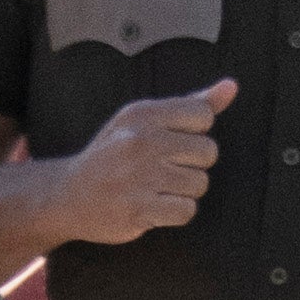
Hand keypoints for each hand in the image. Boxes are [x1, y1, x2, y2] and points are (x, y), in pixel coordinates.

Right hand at [46, 79, 234, 245]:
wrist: (67, 195)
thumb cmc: (115, 154)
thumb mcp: (144, 121)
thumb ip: (192, 104)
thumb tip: (232, 86)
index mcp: (142, 114)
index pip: (203, 115)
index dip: (195, 132)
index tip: (170, 141)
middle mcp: (141, 141)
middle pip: (208, 151)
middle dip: (192, 164)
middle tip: (161, 168)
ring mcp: (139, 175)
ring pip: (200, 183)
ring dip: (183, 190)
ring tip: (154, 187)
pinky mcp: (140, 208)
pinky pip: (187, 211)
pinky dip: (175, 212)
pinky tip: (153, 205)